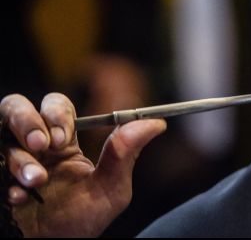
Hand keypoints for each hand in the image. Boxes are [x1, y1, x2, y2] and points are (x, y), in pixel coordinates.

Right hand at [0, 93, 164, 236]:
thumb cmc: (80, 222)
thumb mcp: (109, 191)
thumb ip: (126, 155)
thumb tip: (157, 123)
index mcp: (62, 142)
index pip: (57, 106)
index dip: (57, 112)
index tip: (63, 135)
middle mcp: (32, 146)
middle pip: (17, 106)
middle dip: (28, 121)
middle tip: (44, 145)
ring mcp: (9, 161)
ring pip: (2, 133)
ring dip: (19, 156)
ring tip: (35, 181)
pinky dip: (6, 180)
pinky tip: (19, 199)